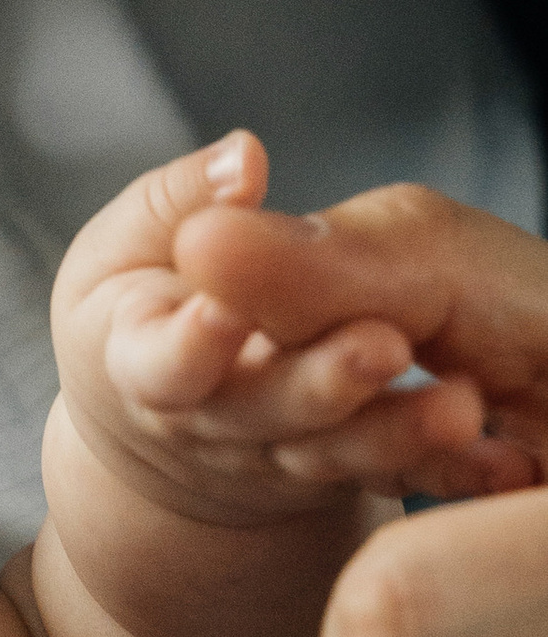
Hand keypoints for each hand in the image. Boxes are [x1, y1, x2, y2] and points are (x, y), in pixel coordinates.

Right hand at [51, 135, 543, 523]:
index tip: (227, 313)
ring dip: (398, 432)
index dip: (192, 345)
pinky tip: (504, 458)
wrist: (183, 421)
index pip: (161, 365)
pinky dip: (451, 468)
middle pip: (260, 415)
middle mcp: (209, 425)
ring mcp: (279, 458)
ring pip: (337, 455)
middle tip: (385, 343)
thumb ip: (178, 197)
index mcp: (137, 359)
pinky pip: (401, 477)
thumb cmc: (146, 306)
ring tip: (463, 404)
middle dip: (320, 382)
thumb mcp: (132, 242)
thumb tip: (243, 158)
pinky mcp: (346, 474)